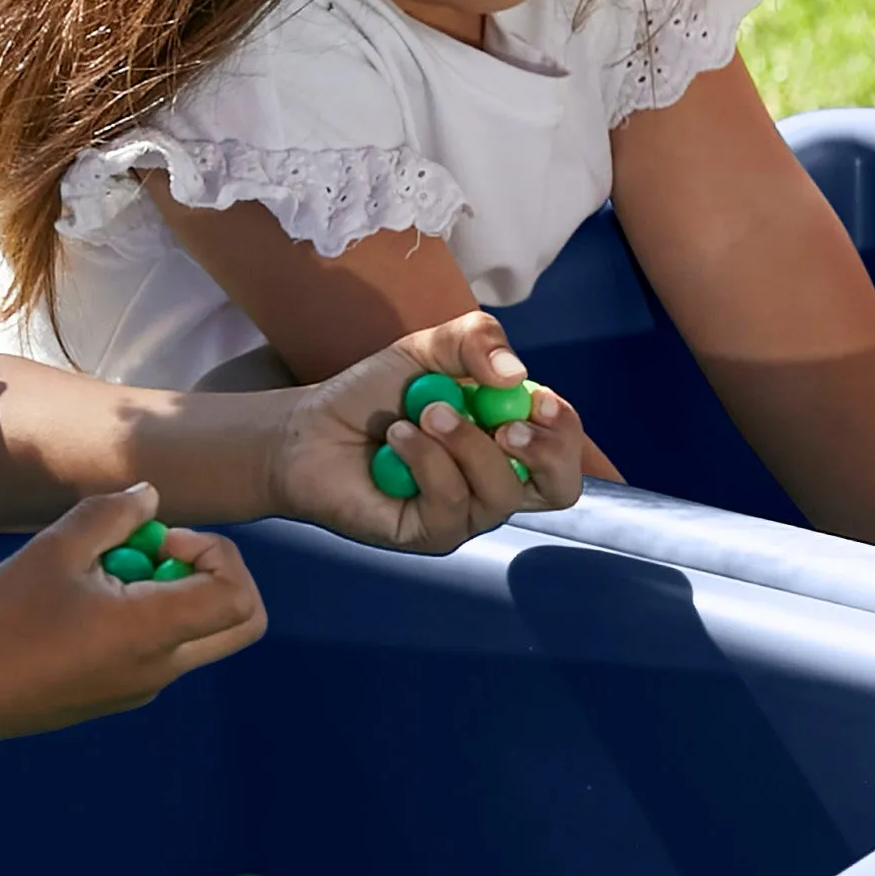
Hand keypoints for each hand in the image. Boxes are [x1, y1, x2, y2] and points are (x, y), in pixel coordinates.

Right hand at [0, 487, 266, 734]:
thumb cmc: (4, 618)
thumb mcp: (56, 548)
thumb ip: (111, 515)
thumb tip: (149, 498)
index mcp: (154, 632)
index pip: (239, 596)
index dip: (217, 554)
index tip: (162, 542)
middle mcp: (163, 667)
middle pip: (240, 622)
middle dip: (214, 575)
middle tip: (157, 555)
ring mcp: (144, 687)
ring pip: (200, 634)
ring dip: (174, 593)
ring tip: (106, 573)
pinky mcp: (122, 694)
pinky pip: (164, 650)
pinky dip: (150, 616)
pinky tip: (87, 602)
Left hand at [252, 317, 590, 548]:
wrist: (309, 429)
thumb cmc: (373, 396)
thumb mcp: (428, 350)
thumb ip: (476, 340)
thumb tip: (517, 375)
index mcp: (508, 441)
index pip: (565, 448)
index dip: (564, 427)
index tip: (537, 399)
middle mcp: (495, 483)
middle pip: (560, 489)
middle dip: (545, 452)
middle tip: (505, 422)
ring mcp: (464, 514)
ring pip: (499, 492)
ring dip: (465, 442)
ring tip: (424, 412)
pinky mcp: (428, 535)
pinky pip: (450, 503)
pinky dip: (426, 458)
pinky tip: (397, 437)